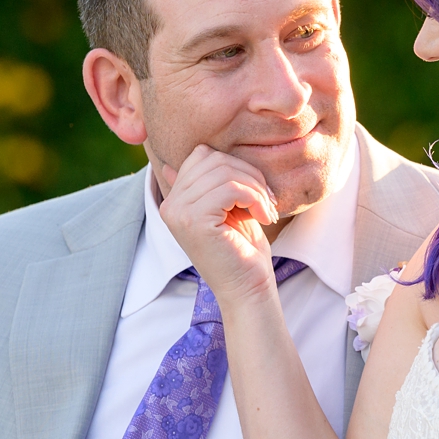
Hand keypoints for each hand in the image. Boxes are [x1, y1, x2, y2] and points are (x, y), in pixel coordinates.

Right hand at [155, 145, 279, 307]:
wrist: (248, 289)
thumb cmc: (244, 249)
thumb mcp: (230, 207)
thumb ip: (213, 182)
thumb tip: (199, 149)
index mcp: (175, 199)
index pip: (202, 155)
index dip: (237, 166)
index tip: (258, 191)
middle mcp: (170, 204)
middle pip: (213, 159)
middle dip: (249, 174)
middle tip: (268, 200)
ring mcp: (178, 212)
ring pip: (224, 172)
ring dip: (255, 188)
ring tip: (267, 210)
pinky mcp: (194, 221)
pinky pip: (230, 188)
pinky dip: (254, 198)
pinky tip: (264, 217)